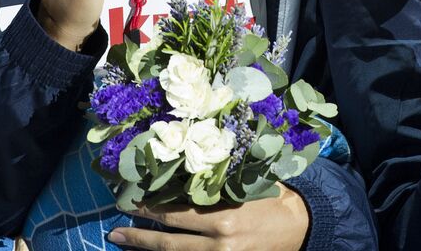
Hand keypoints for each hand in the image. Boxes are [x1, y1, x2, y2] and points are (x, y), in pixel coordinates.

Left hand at [109, 186, 309, 250]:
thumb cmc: (277, 199)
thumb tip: (186, 177)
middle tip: (116, 231)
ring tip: (125, 243)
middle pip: (169, 244)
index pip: (176, 216)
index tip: (131, 203)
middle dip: (139, 237)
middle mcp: (220, 244)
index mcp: (224, 219)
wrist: (305, 226)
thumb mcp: (249, 186)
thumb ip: (219, 186)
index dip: (150, 210)